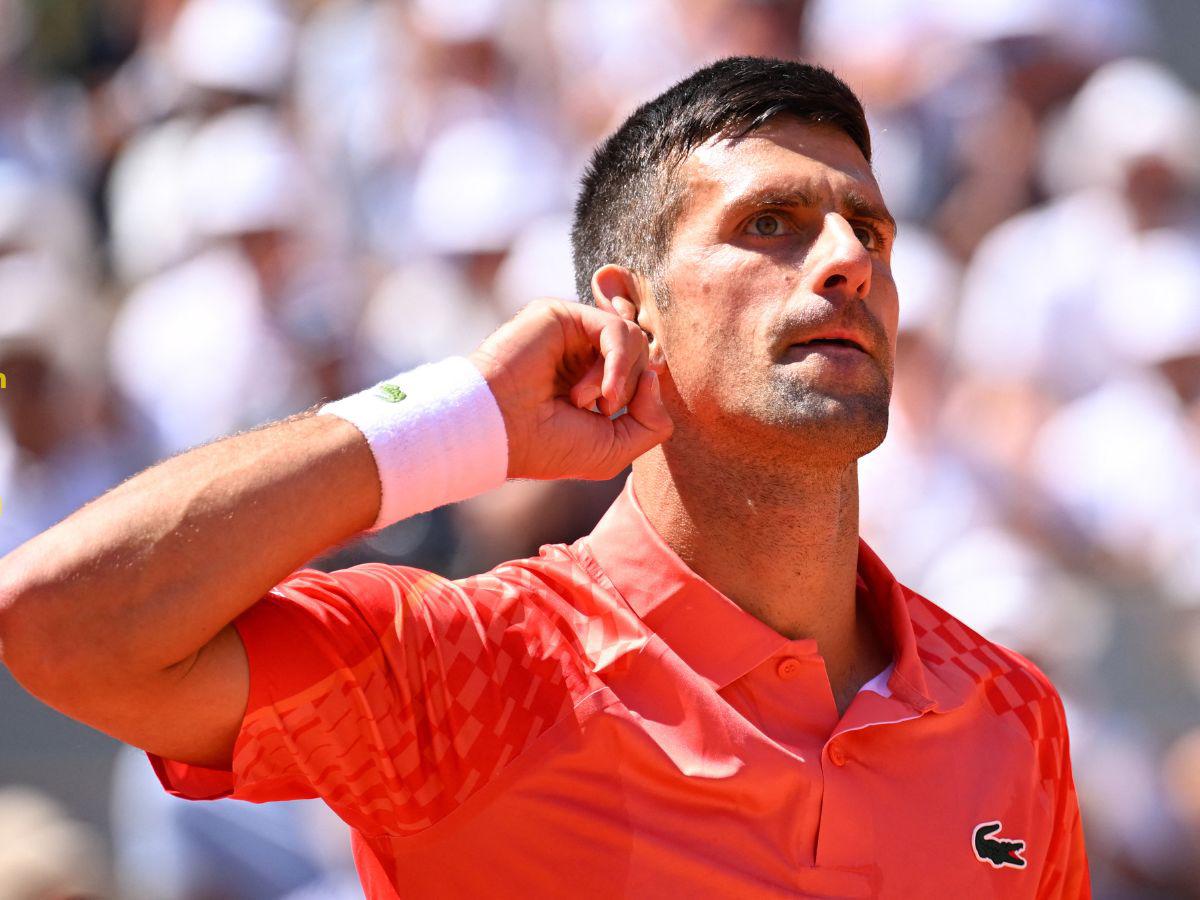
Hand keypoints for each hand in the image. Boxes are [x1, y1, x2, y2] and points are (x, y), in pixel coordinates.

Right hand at [468, 298, 672, 479]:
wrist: (498, 431)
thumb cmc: (547, 446)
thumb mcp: (615, 449)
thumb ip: (653, 421)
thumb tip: (654, 375)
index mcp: (592, 381)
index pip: (643, 371)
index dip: (645, 395)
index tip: (615, 418)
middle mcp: (583, 353)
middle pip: (644, 355)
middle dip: (630, 391)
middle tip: (599, 412)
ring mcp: (572, 333)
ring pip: (635, 339)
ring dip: (620, 380)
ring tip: (588, 403)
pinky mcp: (563, 315)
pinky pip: (618, 328)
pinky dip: (618, 364)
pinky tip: (597, 391)